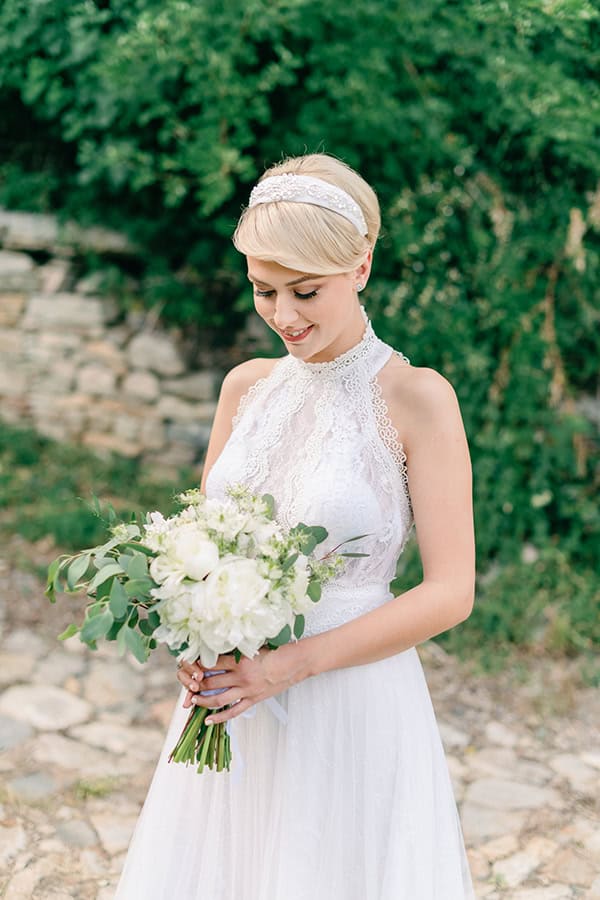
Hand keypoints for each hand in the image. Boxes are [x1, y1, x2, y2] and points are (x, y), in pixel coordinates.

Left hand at [175, 642, 310, 724]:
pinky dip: (219, 717)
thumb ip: (237, 651)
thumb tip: (220, 651)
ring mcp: (247, 690)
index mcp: (240, 660)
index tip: (189, 665)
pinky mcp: (253, 700)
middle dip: (195, 685)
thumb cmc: (276, 650)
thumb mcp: (254, 647)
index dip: (197, 665)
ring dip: (203, 701)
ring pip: (218, 699)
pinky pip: (233, 712)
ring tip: (193, 701)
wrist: (295, 662)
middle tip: (187, 685)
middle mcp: (241, 676)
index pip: (211, 664)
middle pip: (210, 682)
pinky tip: (208, 720)